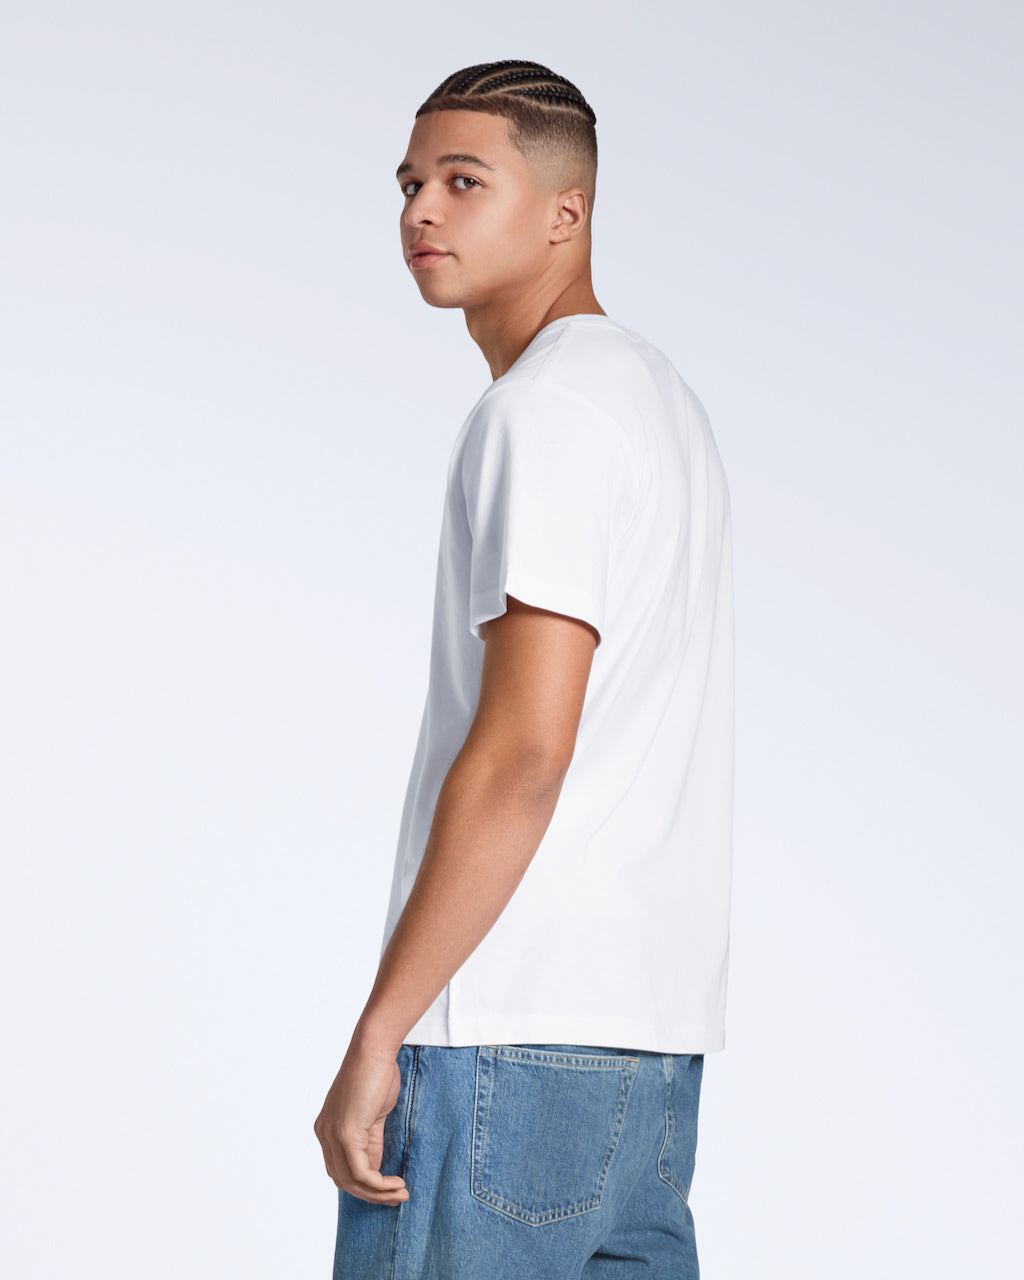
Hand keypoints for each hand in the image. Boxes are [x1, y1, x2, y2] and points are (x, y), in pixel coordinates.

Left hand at [314, 1039, 410, 1204]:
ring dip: (378, 1193)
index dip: (363, 1185)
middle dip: (371, 1195)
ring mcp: (332, 1134)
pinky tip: (396, 1184)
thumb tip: (375, 1169)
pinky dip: (379, 1183)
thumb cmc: (377, 1074)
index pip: (340, 1170)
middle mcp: (324, 1133)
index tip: (387, 1189)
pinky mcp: (346, 1133)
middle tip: (397, 1197)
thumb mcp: (372, 1115)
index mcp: (327, 1128)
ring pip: (351, 1181)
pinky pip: (360, 1172)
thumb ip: (370, 1142)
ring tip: (401, 1194)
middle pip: (342, 1181)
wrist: (374, 1049)